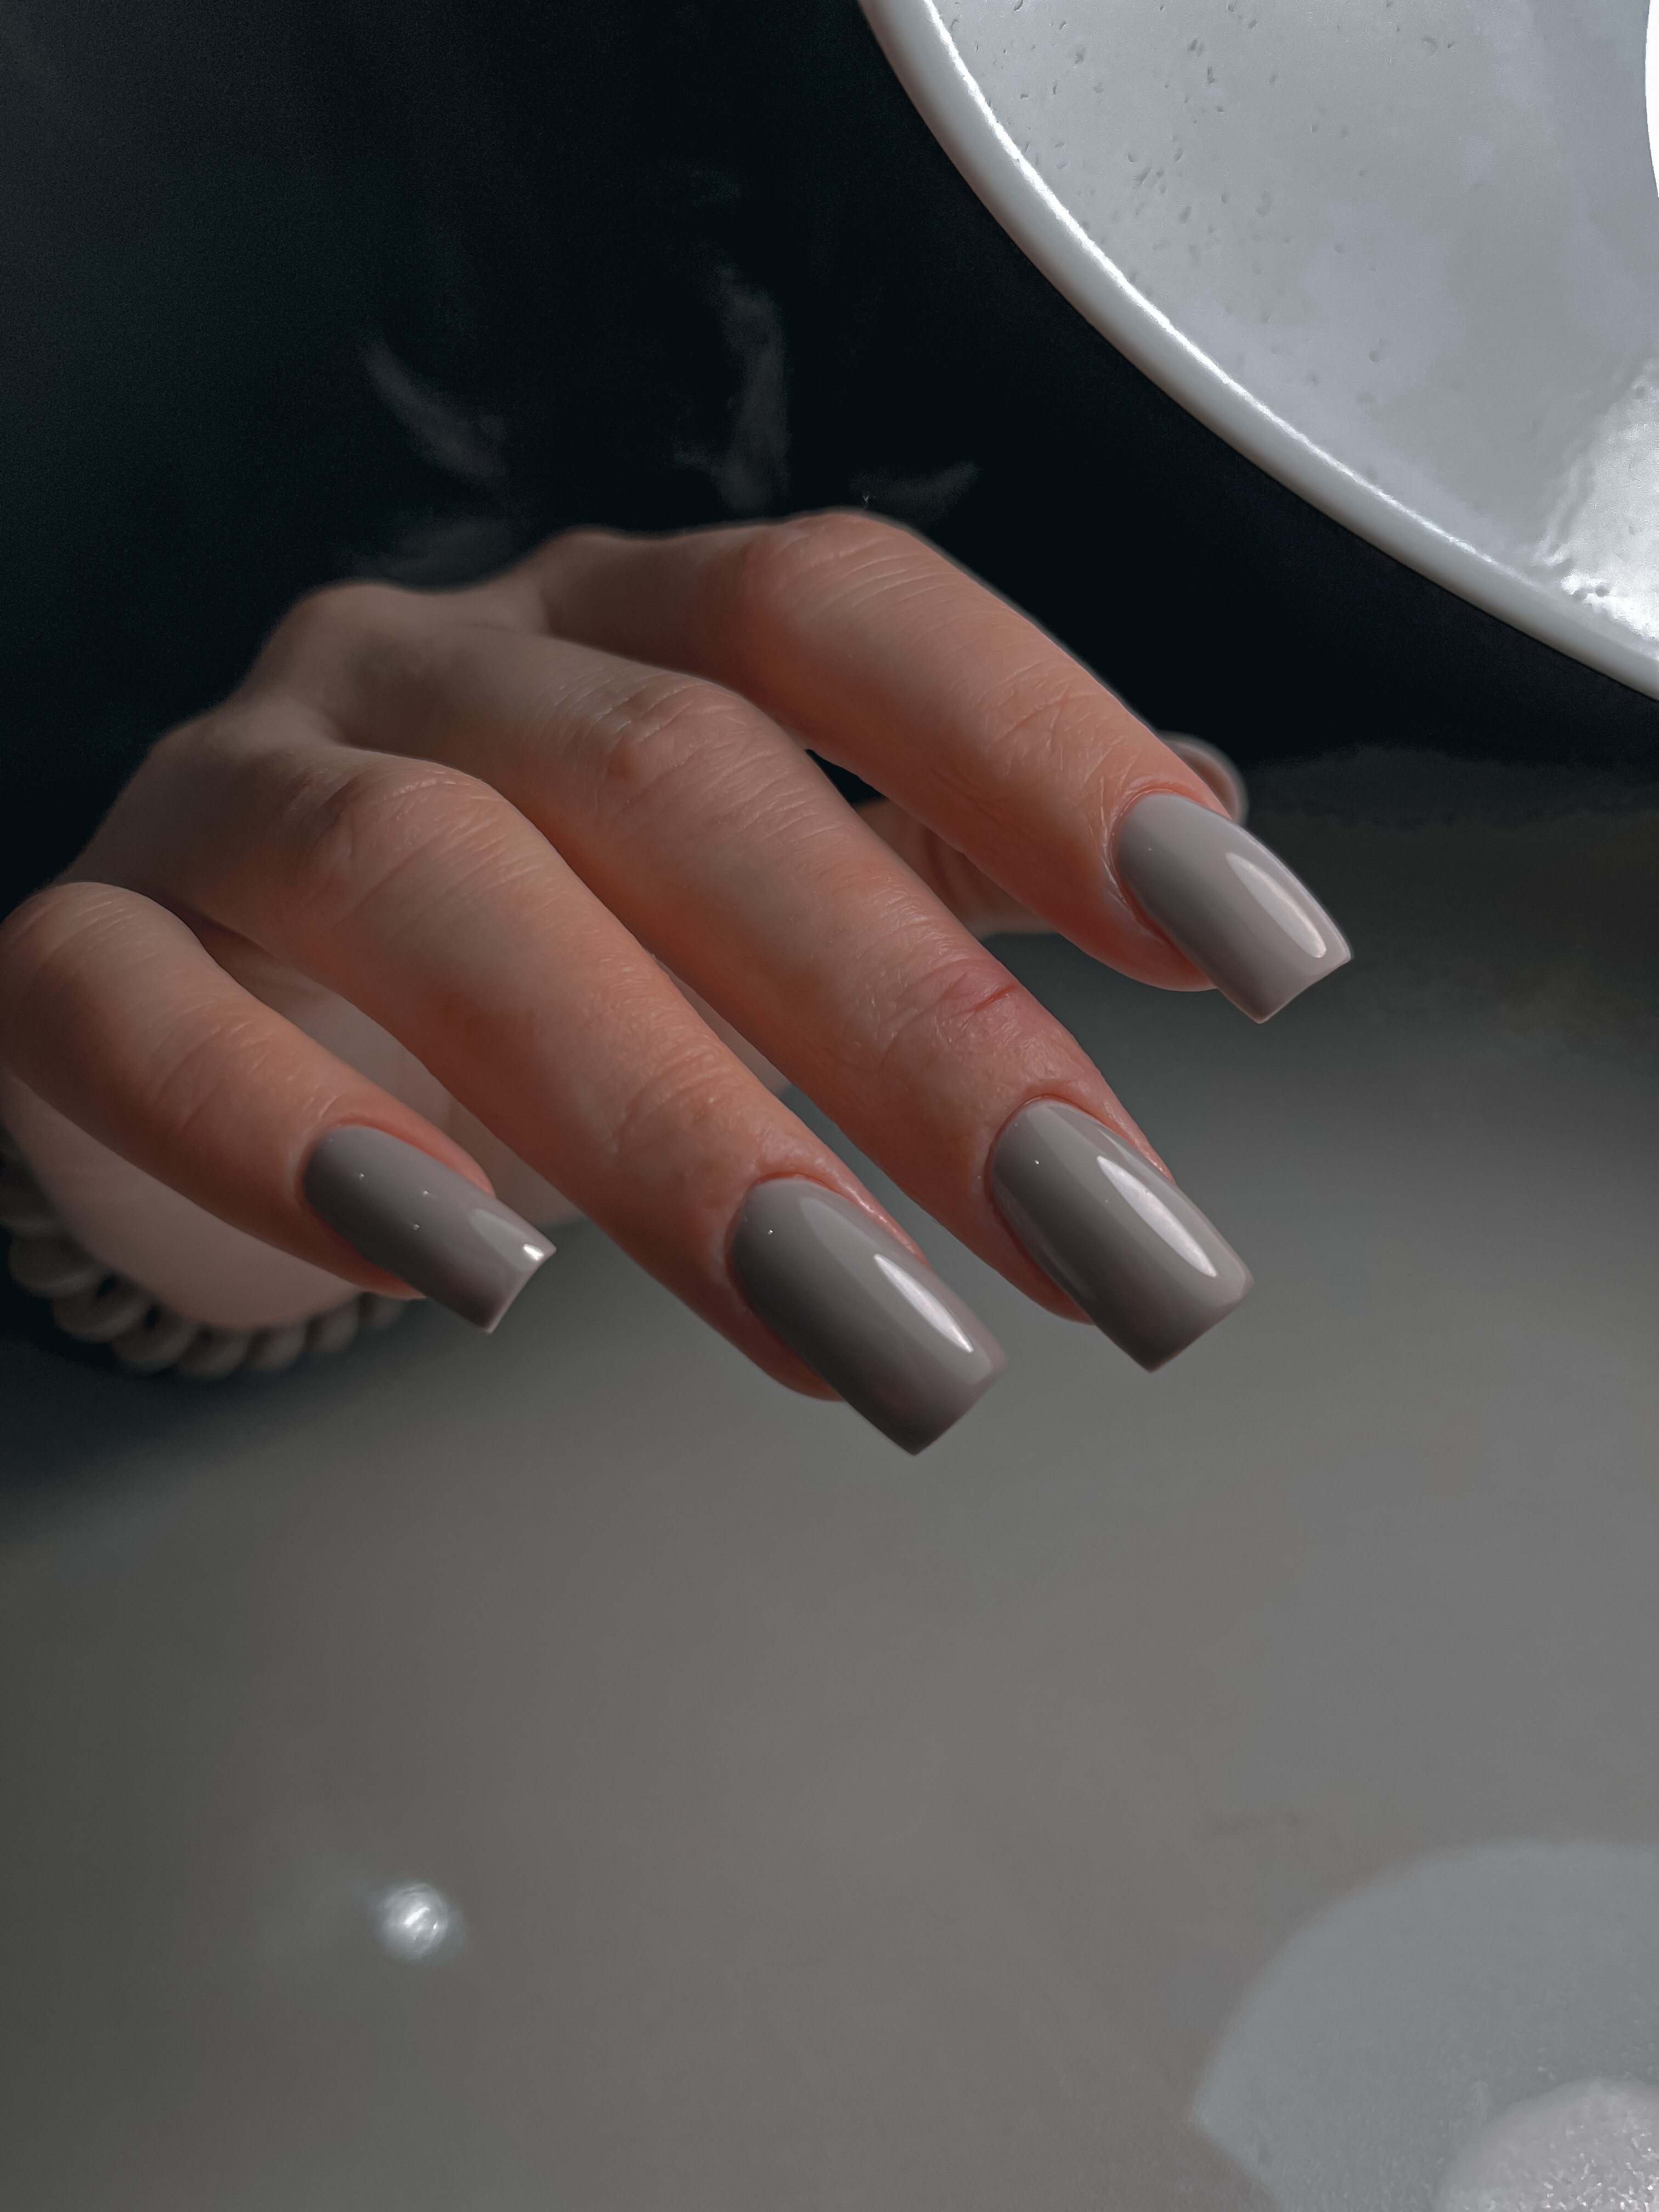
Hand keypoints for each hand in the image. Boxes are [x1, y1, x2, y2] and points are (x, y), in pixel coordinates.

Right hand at [0, 516, 1346, 1446]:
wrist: (220, 994)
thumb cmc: (534, 937)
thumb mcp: (745, 871)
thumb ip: (949, 841)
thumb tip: (1213, 816)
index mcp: (619, 626)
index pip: (839, 614)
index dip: (1047, 750)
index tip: (1257, 949)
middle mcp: (431, 668)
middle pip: (672, 778)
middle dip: (907, 1028)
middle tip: (1102, 1253)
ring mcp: (235, 796)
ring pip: (427, 890)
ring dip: (662, 1122)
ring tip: (854, 1334)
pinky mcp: (82, 950)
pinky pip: (134, 1010)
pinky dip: (291, 1130)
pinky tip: (468, 1273)